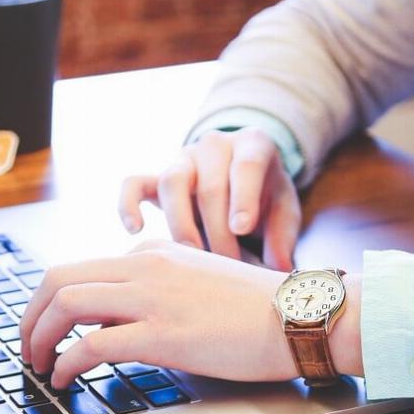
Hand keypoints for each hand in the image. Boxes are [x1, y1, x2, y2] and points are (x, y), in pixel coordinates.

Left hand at [18, 240, 362, 389]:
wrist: (299, 315)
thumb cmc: (260, 308)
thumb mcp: (200, 282)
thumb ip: (160, 291)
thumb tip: (120, 323)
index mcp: (156, 252)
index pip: (84, 268)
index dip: (54, 303)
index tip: (49, 328)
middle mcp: (146, 266)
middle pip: (59, 278)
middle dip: (31, 315)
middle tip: (27, 345)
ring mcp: (152, 297)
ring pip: (66, 303)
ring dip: (38, 337)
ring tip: (38, 364)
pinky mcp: (161, 333)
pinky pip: (91, 344)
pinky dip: (66, 363)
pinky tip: (66, 379)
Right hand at [118, 127, 300, 270]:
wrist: (242, 176)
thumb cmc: (266, 196)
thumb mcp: (284, 209)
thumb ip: (283, 236)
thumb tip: (279, 268)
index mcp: (253, 145)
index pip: (246, 165)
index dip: (243, 197)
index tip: (241, 228)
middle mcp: (215, 145)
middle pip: (209, 185)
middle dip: (217, 231)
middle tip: (228, 265)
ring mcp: (183, 159)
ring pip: (172, 182)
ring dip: (181, 224)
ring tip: (193, 257)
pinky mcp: (157, 177)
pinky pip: (134, 183)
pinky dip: (128, 204)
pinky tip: (135, 230)